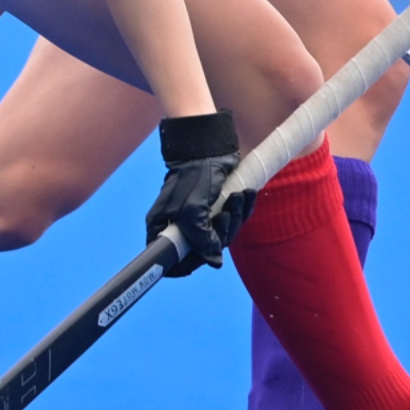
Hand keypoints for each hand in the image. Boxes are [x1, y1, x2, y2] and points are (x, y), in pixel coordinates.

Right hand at [143, 112, 250, 276]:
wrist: (211, 146)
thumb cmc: (195, 174)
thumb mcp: (194, 210)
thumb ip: (201, 240)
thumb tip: (214, 261)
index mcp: (164, 227)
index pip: (173, 260)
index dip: (189, 263)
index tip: (204, 255)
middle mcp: (181, 225)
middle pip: (204, 251)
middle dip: (221, 234)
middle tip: (225, 215)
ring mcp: (201, 218)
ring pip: (223, 236)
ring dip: (236, 218)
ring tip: (237, 197)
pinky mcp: (219, 207)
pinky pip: (235, 221)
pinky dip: (243, 209)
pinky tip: (245, 194)